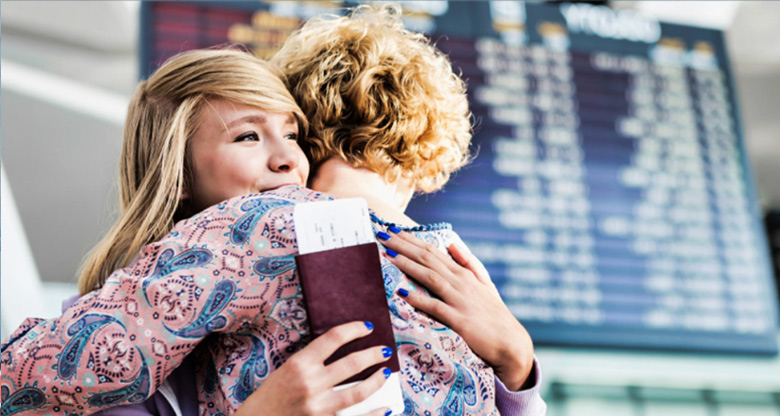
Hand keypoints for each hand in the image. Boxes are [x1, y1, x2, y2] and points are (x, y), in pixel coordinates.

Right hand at [234, 321, 392, 415]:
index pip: (333, 338)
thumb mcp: (286, 371)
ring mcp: (318, 407)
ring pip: (358, 391)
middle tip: (385, 350)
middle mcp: (310, 384)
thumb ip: (311, 362)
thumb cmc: (269, 398)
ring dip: (377, 380)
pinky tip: (386, 408)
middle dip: (374, 354)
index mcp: (299, 364)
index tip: (368, 327)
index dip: (354, 329)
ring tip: (386, 373)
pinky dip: (375, 414)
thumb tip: (343, 351)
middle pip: (352, 363)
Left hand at [379, 230, 533, 390]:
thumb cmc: (493, 313)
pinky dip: (419, 299)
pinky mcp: (459, 320)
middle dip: (402, 246)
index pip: (432, 250)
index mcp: (462, 272)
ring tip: (387, 255)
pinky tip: (402, 293)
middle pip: (427, 259)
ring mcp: (459, 300)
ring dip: (407, 265)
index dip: (410, 240)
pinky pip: (436, 307)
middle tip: (381, 235)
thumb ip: (468, 262)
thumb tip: (451, 243)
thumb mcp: (484, 283)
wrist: (510, 341)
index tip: (391, 230)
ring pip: (430, 277)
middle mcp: (460, 282)